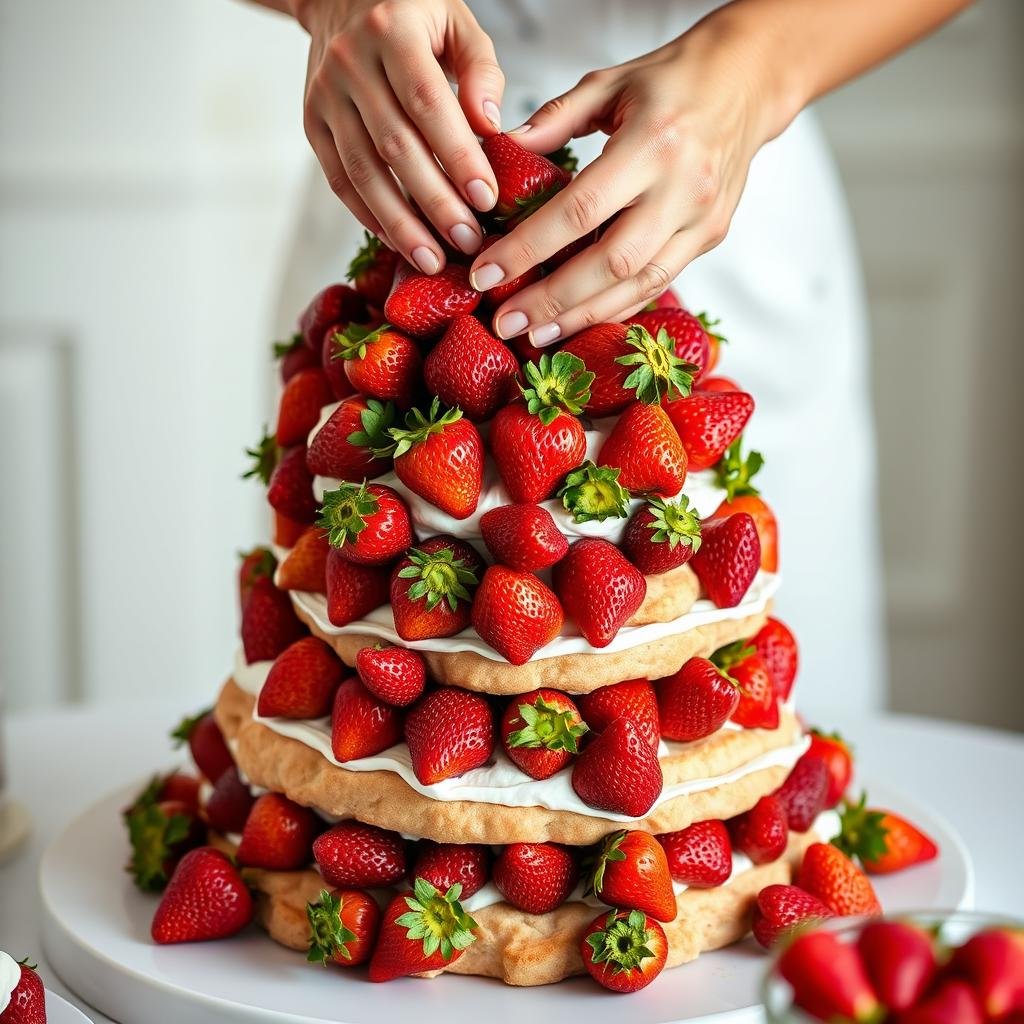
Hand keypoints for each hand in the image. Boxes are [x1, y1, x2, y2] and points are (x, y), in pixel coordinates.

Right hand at [296, 0, 504, 272]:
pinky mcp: (312, 123)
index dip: (456, 155)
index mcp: (392, 30)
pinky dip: (369, 215)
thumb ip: (481, 71)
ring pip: (362, 171)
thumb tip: (490, 128)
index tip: (486, 198)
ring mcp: (325, 96)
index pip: (427, 102)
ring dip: (399, 223)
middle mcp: (351, 63)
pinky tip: (399, 241)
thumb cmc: (413, 15)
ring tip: (433, 259)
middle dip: (434, 201)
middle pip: (394, 146)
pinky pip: (339, 180)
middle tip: (467, 241)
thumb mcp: (457, 22)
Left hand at [469, 13, 789, 344]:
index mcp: (653, 143)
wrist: (745, 82)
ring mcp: (702, 219)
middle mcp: (682, 187)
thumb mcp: (608, 83)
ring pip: (640, 285)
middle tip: (506, 322)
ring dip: (584, 316)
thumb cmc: (670, 80)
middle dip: (553, 299)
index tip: (486, 272)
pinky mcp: (710, 237)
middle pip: (612, 262)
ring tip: (537, 336)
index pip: (580, 210)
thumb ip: (554, 119)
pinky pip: (658, 282)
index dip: (530, 248)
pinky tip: (579, 321)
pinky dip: (617, 307)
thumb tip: (502, 151)